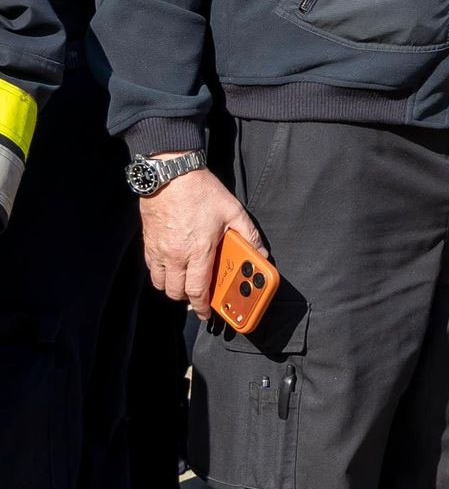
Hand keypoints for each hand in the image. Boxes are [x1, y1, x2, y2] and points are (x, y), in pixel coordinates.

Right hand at [137, 164, 264, 313]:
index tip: (207, 314)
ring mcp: (158, 250)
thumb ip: (249, 234)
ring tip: (186, 282)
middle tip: (199, 297)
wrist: (170, 174)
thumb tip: (261, 252)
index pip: (198, 290)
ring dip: (173, 288)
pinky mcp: (148, 242)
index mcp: (199, 250)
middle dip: (188, 300)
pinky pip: (151, 269)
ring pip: (160, 283)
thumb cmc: (201, 192)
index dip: (202, 307)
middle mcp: (175, 255)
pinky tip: (172, 267)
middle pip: (176, 292)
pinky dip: (160, 274)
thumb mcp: (233, 211)